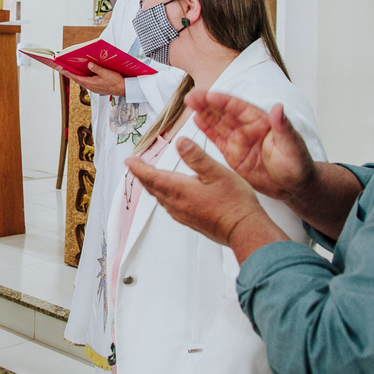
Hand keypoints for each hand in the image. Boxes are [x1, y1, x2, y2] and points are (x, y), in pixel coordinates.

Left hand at [59, 62, 125, 96]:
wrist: (123, 89)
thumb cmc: (115, 82)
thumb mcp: (105, 73)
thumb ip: (96, 68)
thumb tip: (89, 64)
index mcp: (91, 83)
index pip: (77, 78)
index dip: (69, 74)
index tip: (63, 70)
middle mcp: (91, 87)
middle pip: (79, 80)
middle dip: (72, 74)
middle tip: (65, 69)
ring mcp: (94, 88)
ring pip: (84, 81)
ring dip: (78, 76)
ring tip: (74, 71)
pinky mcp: (98, 88)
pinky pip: (88, 82)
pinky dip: (85, 78)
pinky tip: (86, 74)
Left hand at [126, 137, 264, 247]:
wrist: (244, 230)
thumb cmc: (234, 203)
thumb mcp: (217, 173)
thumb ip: (197, 157)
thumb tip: (180, 142)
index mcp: (180, 189)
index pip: (151, 176)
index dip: (138, 167)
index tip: (129, 160)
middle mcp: (176, 204)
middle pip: (152, 187)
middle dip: (142, 175)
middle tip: (135, 165)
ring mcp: (182, 214)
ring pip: (160, 197)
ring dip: (152, 186)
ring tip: (149, 177)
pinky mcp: (190, 221)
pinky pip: (169, 206)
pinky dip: (163, 196)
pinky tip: (170, 194)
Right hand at [184, 91, 316, 202]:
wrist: (295, 187)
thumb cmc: (299, 166)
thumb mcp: (293, 147)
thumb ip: (284, 128)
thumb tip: (278, 108)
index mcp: (261, 122)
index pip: (238, 107)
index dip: (222, 101)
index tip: (207, 95)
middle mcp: (248, 128)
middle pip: (224, 112)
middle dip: (207, 103)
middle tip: (190, 97)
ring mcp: (240, 141)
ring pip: (218, 123)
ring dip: (204, 113)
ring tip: (189, 104)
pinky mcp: (233, 155)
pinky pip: (217, 140)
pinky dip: (206, 130)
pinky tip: (196, 120)